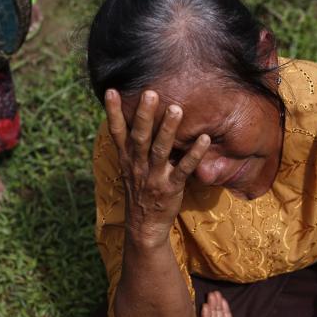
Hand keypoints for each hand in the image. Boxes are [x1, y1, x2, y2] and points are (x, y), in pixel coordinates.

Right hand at [105, 89, 209, 248]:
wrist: (144, 225)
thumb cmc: (140, 189)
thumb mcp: (130, 166)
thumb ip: (132, 144)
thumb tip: (134, 115)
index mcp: (127, 158)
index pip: (117, 132)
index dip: (113, 112)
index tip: (111, 90)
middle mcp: (138, 165)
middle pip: (139, 137)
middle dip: (143, 115)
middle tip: (150, 93)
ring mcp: (154, 176)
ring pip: (161, 150)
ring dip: (168, 129)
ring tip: (176, 109)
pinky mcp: (172, 187)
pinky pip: (184, 169)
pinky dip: (195, 154)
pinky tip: (204, 139)